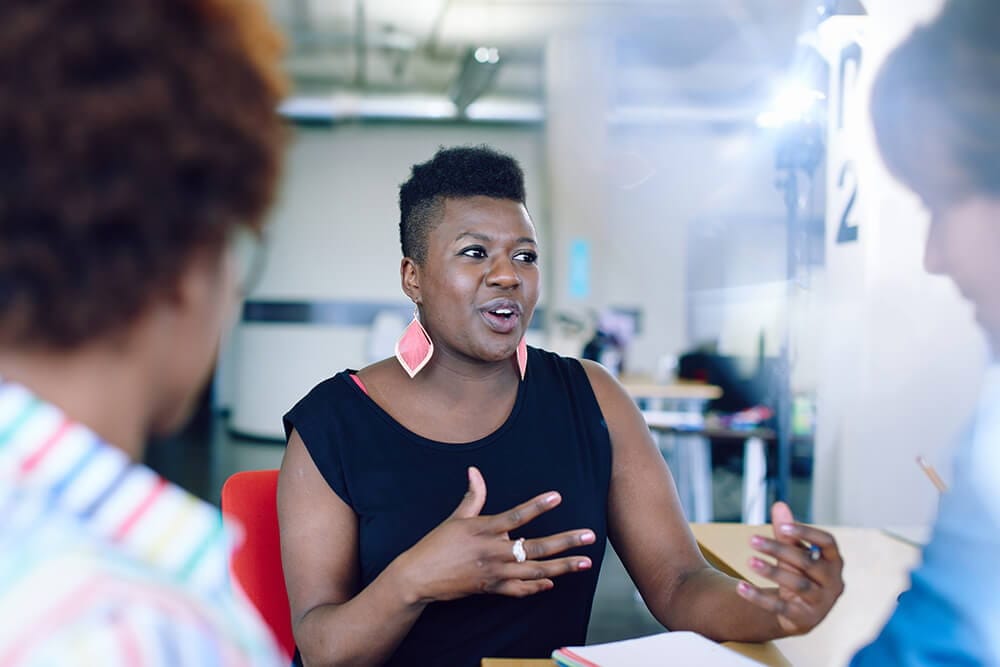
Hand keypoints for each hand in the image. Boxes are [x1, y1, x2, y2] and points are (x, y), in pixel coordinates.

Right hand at [393, 467, 594, 603]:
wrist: (419, 577)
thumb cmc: (436, 544)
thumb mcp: (455, 518)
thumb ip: (472, 496)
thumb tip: (475, 471)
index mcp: (484, 530)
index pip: (517, 516)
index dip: (537, 506)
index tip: (557, 497)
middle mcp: (493, 552)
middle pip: (536, 548)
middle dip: (566, 542)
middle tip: (589, 536)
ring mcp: (495, 573)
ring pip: (535, 571)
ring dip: (562, 567)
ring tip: (584, 563)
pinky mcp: (492, 589)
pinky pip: (520, 589)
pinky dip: (537, 586)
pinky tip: (553, 581)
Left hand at [736, 502, 844, 635]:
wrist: (800, 612)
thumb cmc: (800, 573)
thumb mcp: (794, 552)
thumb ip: (786, 532)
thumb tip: (779, 504)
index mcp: (834, 561)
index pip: (827, 542)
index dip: (806, 533)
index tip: (782, 526)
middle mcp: (833, 582)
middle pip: (807, 563)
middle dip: (779, 550)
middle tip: (752, 540)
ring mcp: (821, 603)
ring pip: (798, 585)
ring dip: (772, 572)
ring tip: (749, 561)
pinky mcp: (804, 619)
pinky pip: (780, 607)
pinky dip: (759, 597)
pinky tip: (741, 587)